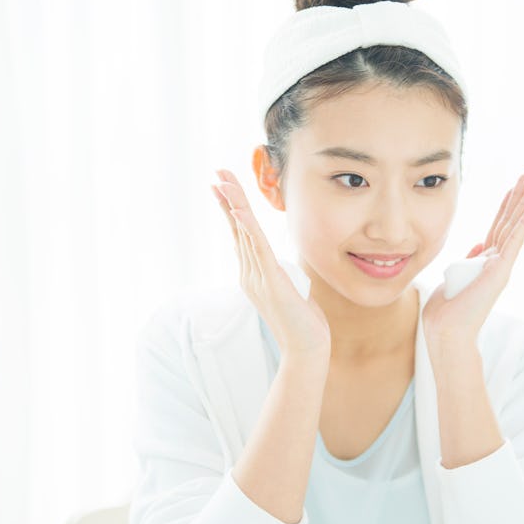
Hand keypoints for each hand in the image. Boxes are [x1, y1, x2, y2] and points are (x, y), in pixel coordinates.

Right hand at [210, 169, 331, 368]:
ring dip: (234, 205)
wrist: (306, 350)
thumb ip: (284, 275)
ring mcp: (258, 279)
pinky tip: (239, 211)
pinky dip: (247, 228)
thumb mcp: (292, 291)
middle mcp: (250, 274)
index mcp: (254, 274)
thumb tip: (285, 267)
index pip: (240, 235)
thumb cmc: (303, 323)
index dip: (231, 209)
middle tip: (217, 173)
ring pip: (244, 234)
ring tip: (223, 181)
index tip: (223, 186)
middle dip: (228, 199)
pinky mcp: (271, 283)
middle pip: (237, 229)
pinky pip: (258, 250)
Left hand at [422, 171, 523, 356]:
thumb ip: (468, 260)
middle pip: (508, 222)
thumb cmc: (445, 311)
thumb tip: (478, 246)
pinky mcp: (500, 271)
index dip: (506, 206)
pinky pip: (513, 242)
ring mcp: (499, 266)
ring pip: (514, 228)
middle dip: (519, 197)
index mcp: (483, 262)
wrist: (446, 332)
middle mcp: (495, 262)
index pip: (497, 226)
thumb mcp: (454, 277)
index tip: (514, 187)